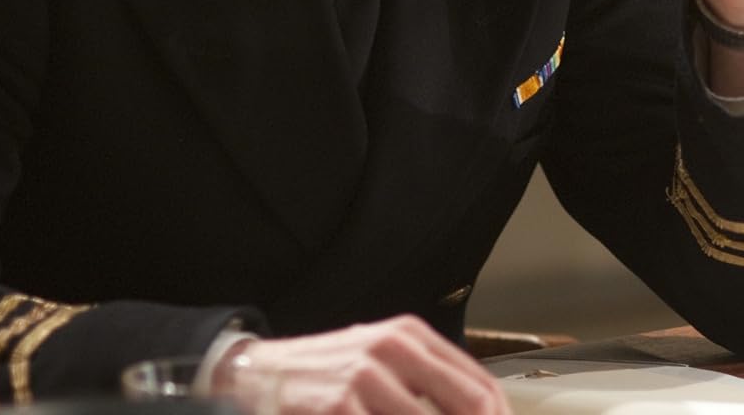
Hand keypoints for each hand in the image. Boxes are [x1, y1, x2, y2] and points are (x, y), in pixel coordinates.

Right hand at [213, 315, 509, 413]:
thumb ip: (430, 382)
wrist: (261, 372)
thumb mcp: (383, 359)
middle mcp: (391, 349)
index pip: (479, 385)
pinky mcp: (338, 406)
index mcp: (410, 335)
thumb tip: (483, 411)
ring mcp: (363, 377)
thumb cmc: (330, 372)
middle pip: (467, 405)